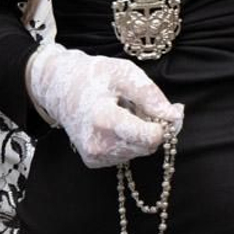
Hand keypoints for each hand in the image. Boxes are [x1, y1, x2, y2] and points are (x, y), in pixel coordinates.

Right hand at [24, 43, 184, 167]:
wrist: (58, 87)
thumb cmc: (93, 76)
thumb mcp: (123, 73)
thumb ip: (150, 95)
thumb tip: (174, 116)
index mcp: (104, 120)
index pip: (150, 138)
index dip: (162, 125)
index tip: (160, 109)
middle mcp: (98, 144)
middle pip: (147, 146)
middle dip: (150, 127)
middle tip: (137, 106)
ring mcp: (94, 155)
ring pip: (138, 151)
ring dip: (138, 133)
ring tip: (121, 113)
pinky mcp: (94, 161)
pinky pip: (125, 154)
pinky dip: (126, 140)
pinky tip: (113, 124)